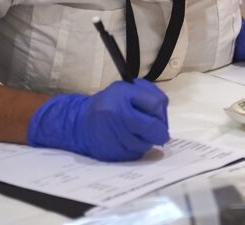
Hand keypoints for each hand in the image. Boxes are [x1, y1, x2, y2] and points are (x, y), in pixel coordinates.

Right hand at [27, 79, 169, 161]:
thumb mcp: (129, 89)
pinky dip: (137, 150)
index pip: (156, 105)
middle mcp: (116, 116)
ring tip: (140, 134)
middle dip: (160, 132)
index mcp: (122, 96)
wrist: (80, 123)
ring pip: (145, 144)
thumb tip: (164, 118)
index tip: (159, 116)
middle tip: (160, 133)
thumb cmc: (110, 102)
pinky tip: (130, 142)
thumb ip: (150, 97)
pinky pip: (134, 154)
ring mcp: (112, 136)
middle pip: (153, 129)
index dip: (162, 112)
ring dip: (148, 141)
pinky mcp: (110, 154)